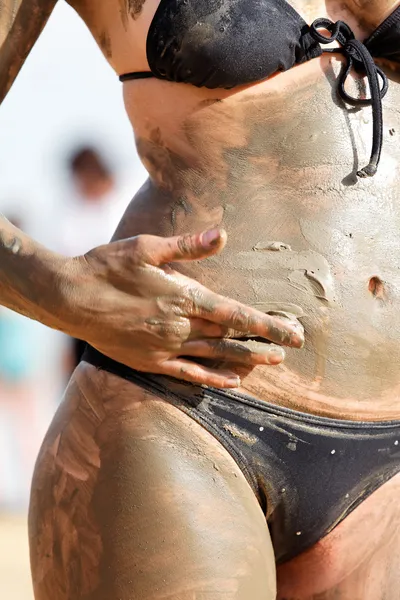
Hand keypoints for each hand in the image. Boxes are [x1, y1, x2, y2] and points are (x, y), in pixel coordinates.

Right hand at [64, 228, 303, 387]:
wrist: (70, 297)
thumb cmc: (107, 267)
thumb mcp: (147, 248)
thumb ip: (188, 246)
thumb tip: (222, 235)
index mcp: (183, 297)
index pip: (236, 313)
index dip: (268, 325)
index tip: (294, 332)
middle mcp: (179, 326)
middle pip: (231, 336)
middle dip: (263, 343)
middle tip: (290, 348)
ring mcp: (165, 347)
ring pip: (215, 356)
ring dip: (244, 359)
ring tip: (270, 363)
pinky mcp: (150, 361)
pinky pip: (188, 373)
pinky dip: (212, 379)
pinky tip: (231, 383)